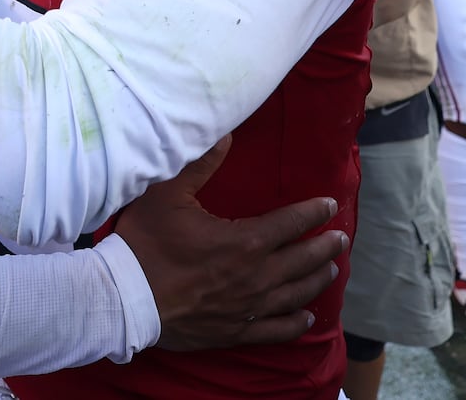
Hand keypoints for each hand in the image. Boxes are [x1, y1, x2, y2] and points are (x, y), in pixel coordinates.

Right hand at [115, 136, 343, 349]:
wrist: (124, 299)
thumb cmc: (145, 243)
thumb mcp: (166, 193)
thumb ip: (200, 164)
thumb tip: (225, 133)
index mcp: (244, 241)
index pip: (291, 223)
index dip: (313, 212)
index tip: (329, 204)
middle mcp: (256, 276)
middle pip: (302, 260)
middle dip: (324, 247)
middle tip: (341, 238)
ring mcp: (247, 307)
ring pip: (295, 294)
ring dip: (316, 280)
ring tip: (331, 270)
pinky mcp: (234, 331)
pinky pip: (275, 330)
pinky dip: (295, 323)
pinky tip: (306, 318)